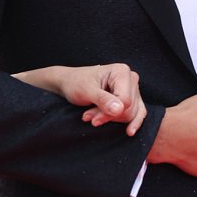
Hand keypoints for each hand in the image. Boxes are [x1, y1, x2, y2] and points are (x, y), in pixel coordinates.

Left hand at [12, 63, 146, 135]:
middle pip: (132, 108)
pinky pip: (132, 115)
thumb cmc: (72, 84)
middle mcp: (130, 78)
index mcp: (122, 71)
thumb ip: (103, 101)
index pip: (128, 101)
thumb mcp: (84, 92)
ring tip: (91, 119)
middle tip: (89, 119)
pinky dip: (119, 122)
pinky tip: (109, 125)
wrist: (64, 85)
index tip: (91, 117)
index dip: (111, 113)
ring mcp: (130, 89)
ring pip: (132, 114)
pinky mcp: (127, 99)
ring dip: (111, 120)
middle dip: (110, 117)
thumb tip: (120, 109)